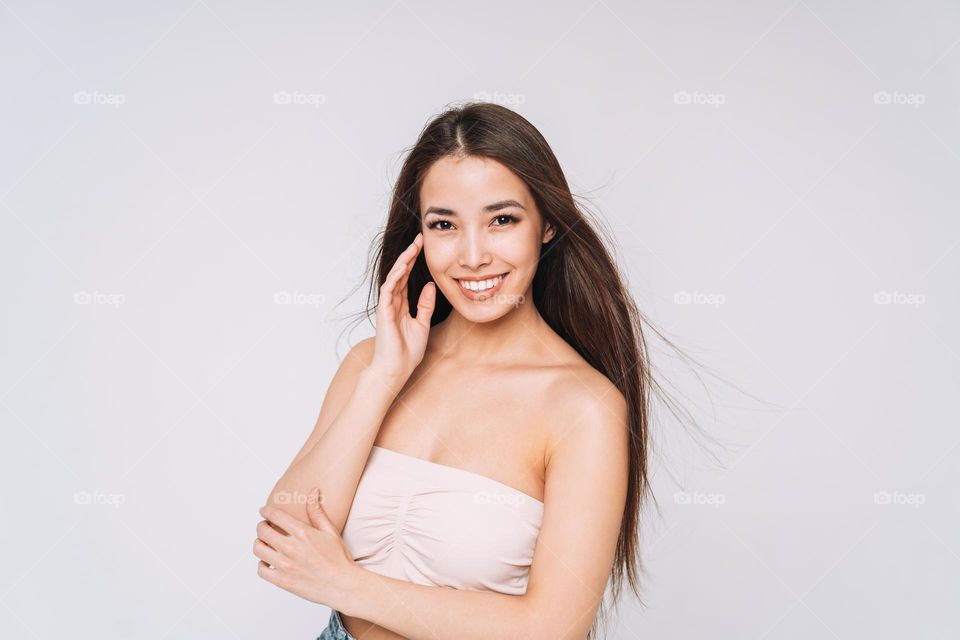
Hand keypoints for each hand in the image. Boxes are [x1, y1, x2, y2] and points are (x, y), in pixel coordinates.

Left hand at [254, 488, 359, 610]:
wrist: (342, 585)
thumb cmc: (338, 559)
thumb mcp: (330, 531)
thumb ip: (317, 512)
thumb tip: (312, 492)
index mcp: (303, 534)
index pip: (276, 516)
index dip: (266, 511)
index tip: (263, 511)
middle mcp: (291, 548)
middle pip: (263, 531)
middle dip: (261, 526)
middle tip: (264, 526)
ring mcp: (285, 565)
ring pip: (258, 549)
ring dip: (258, 543)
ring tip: (263, 542)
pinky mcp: (282, 581)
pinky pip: (261, 570)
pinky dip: (261, 564)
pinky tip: (267, 561)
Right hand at [369, 232, 435, 383]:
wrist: (395, 370)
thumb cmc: (406, 352)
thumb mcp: (422, 324)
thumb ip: (425, 305)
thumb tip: (429, 285)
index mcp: (401, 306)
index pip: (407, 278)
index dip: (413, 262)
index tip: (422, 247)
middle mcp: (392, 303)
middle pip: (400, 274)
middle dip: (409, 256)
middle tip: (419, 239)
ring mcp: (387, 307)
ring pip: (393, 278)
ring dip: (403, 262)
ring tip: (412, 247)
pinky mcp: (384, 313)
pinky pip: (388, 290)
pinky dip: (395, 278)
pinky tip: (403, 267)